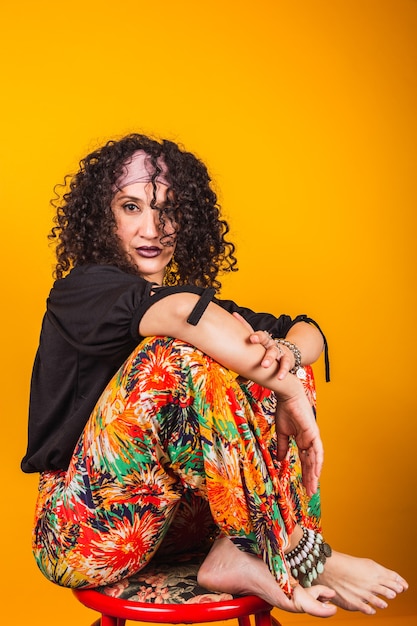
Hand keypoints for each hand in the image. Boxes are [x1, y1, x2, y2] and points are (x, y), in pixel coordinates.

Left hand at [232, 313, 292, 378]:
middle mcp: (269, 343)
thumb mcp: (256, 356)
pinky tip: (280, 377)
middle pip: (264, 337)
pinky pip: (285, 364)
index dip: (243, 323)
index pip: (251, 330)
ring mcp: (278, 350)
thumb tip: (235, 378)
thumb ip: (245, 363)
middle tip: (252, 339)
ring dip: (269, 358)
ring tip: (264, 365)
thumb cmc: (266, 356)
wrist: (288, 355)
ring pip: (274, 351)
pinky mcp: (287, 359)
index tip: (236, 318)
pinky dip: (283, 371)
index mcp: (260, 340)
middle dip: (258, 337)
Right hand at [275, 376, 322, 495]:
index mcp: (303, 441)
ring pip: (315, 460)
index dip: (304, 473)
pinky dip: (317, 463)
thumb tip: (280, 459)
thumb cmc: (285, 411)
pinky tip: (316, 473)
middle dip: (310, 479)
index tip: (304, 486)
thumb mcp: (282, 433)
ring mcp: (313, 438)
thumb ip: (283, 446)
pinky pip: (317, 451)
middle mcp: (310, 441)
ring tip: (312, 488)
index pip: (305, 461)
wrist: (288, 397)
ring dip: (314, 475)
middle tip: (309, 492)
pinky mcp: (313, 433)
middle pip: (311, 464)